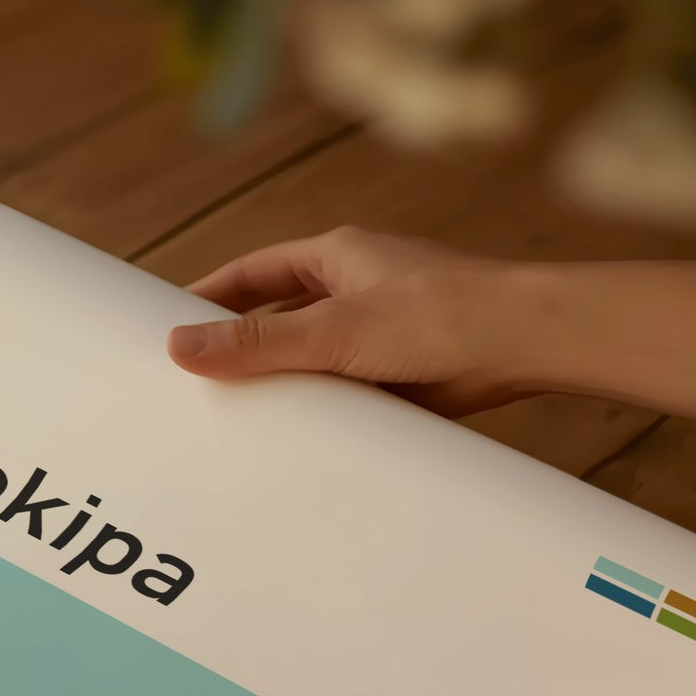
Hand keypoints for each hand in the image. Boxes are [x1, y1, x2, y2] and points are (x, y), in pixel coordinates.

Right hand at [167, 226, 533, 415]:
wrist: (526, 345)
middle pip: (276, 317)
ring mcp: (376, 332)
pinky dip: (316, 411)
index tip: (168, 323)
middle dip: (238, 346)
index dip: (208, 297)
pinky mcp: (396, 372)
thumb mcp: (333, 330)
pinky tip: (294, 438)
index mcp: (337, 257)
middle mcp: (354, 289)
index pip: (252, 273)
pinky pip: (340, 391)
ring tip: (232, 418)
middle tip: (192, 379)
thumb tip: (180, 346)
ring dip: (279, 383)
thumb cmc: (442, 314)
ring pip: (308, 358)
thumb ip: (257, 342)